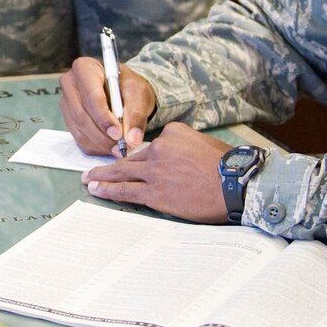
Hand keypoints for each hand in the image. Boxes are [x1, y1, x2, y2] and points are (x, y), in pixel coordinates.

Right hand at [58, 55, 155, 154]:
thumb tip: (132, 139)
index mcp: (84, 68)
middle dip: (102, 135)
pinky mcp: (69, 119)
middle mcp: (70, 84)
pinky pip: (79, 138)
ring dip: (100, 143)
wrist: (123, 91)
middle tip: (121, 147)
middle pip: (81, 115)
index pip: (90, 96)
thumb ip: (136, 114)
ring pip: (79, 129)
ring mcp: (66, 103)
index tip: (118, 134)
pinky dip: (96, 147)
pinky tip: (110, 147)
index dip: (103, 117)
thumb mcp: (138, 94)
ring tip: (120, 148)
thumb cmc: (128, 86)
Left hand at [79, 121, 232, 223]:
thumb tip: (173, 159)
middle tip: (91, 169)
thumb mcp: (202, 143)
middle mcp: (158, 149)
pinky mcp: (154, 193)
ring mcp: (154, 172)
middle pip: (129, 158)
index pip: (150, 146)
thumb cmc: (228, 166)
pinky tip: (98, 190)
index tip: (133, 163)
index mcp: (171, 134)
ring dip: (102, 176)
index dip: (142, 158)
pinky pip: (126, 191)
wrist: (237, 184)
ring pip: (122, 173)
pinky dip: (109, 190)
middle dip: (108, 165)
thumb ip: (182, 147)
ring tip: (88, 180)